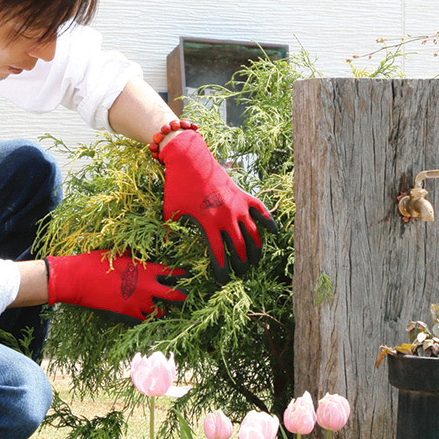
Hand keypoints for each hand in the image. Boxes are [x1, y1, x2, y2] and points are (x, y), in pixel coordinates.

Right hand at [45, 250, 186, 323]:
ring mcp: (138, 304)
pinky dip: (147, 319)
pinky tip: (146, 316)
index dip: (184, 276)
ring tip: (163, 308)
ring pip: (161, 312)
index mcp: (146, 270)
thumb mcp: (119, 254)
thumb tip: (141, 257)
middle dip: (184, 297)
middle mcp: (147, 288)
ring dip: (163, 310)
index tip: (189, 277)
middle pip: (175, 296)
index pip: (174, 275)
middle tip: (187, 297)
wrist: (78, 279)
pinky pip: (144, 321)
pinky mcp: (127, 315)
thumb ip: (136, 258)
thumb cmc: (96, 262)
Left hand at [157, 129, 276, 279]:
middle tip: (240, 272)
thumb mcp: (171, 210)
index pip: (219, 255)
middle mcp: (226, 216)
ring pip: (253, 233)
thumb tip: (164, 245)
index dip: (222, 270)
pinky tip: (274, 232)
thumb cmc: (178, 185)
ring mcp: (237, 205)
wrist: (190, 158)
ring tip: (255, 260)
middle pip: (239, 247)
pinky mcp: (243, 194)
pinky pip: (260, 210)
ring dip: (255, 249)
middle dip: (241, 263)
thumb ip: (170, 230)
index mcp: (208, 223)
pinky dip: (268, 222)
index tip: (223, 280)